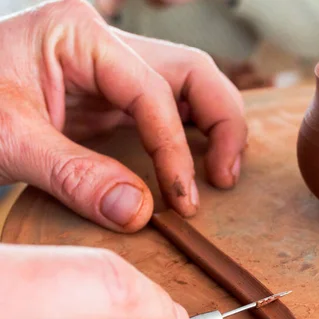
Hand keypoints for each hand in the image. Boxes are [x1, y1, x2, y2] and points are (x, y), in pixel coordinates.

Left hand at [0, 0, 245, 232]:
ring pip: (190, 85)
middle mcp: (104, 43)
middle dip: (221, 123)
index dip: (174, 149)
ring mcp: (111, 69)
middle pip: (192, 71)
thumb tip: (137, 212)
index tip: (181, 200)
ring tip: (221, 173)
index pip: (152, 90)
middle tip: (224, 178)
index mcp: (78, 34)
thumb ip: (73, 175)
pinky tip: (198, 164)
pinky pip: (169, 109)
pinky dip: (191, 135)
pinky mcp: (111, 98)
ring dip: (216, 126)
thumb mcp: (7, 139)